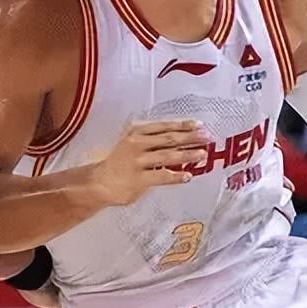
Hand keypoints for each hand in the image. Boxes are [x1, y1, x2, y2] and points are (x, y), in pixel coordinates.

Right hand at [93, 120, 210, 206]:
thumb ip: (152, 140)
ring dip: (188, 154)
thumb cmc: (119, 163)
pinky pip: (162, 176)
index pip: (164, 126)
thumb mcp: (132, 143)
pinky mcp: (139, 179)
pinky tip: (188, 176)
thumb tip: (181, 140)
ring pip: (168, 156)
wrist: (99, 182)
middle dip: (191, 137)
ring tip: (202, 154)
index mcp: (137, 132)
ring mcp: (138, 162)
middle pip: (170, 139)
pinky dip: (176, 176)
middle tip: (207, 137)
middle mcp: (137, 144)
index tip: (199, 125)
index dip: (183, 125)